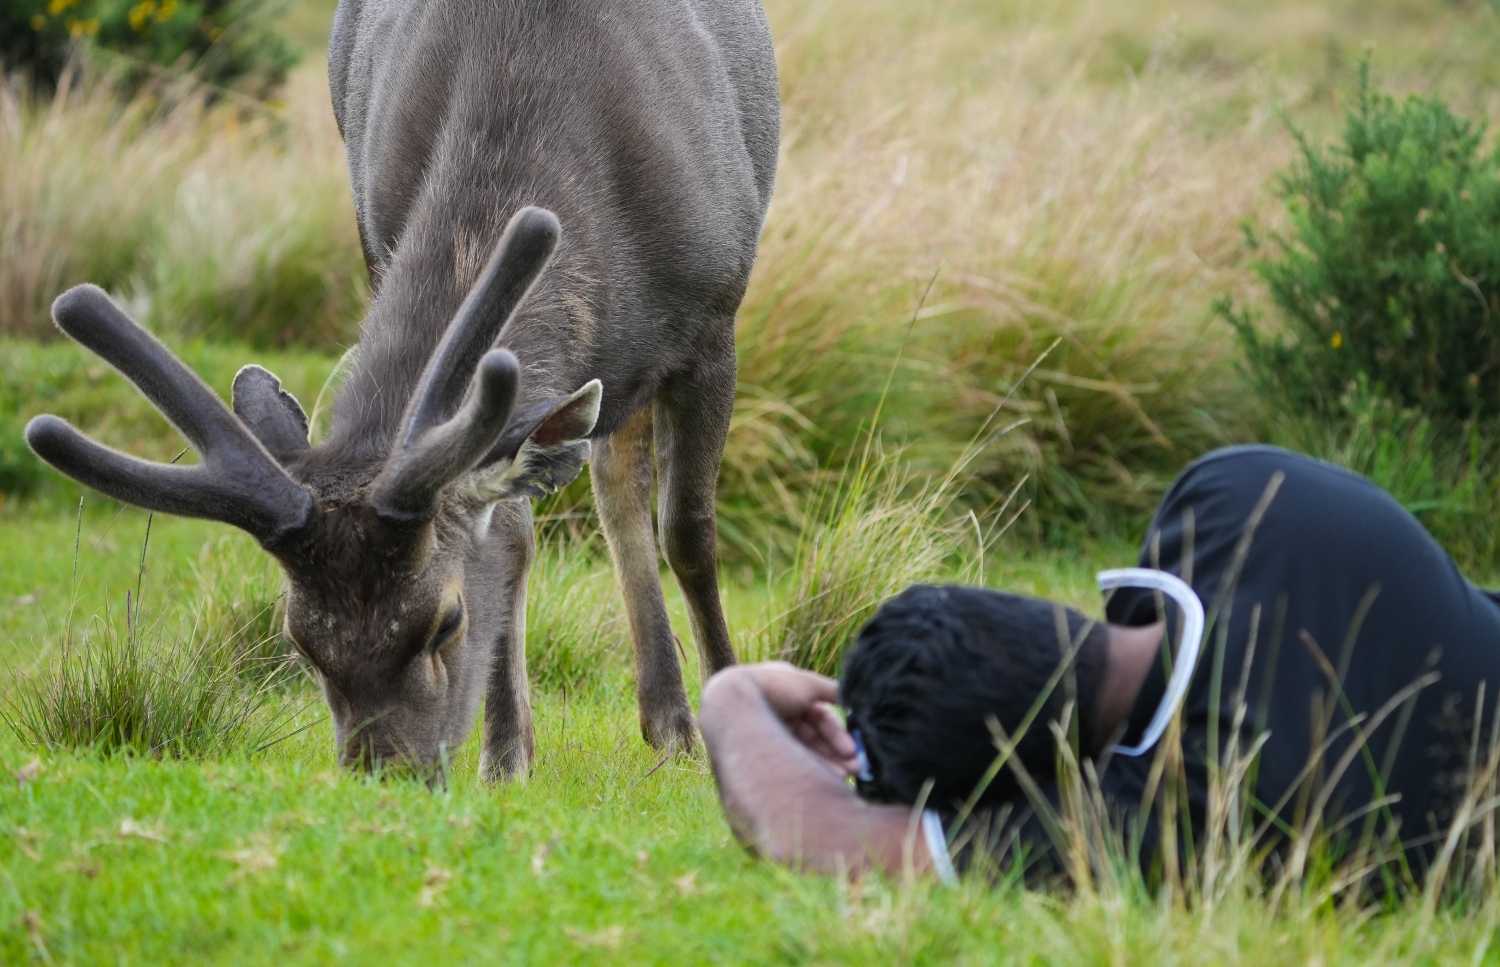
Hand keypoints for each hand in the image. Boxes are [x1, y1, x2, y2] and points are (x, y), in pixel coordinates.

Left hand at [737, 662, 857, 776]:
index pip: (819, 715)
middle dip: (835, 752)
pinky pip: (788, 759)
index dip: (837, 732)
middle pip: (813, 737)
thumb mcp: (808, 684)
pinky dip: (808, 768)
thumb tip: (852, 697)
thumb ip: (833, 690)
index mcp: (787, 694)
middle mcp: (778, 713)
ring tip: (846, 778)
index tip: (853, 750)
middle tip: (856, 769)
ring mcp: (768, 733)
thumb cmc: (773, 688)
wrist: (736, 704)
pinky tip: (826, 780)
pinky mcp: (760, 749)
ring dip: (827, 763)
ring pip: (803, 751)